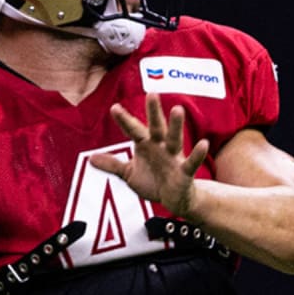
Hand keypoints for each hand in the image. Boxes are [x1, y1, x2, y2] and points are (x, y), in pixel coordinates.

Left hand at [89, 93, 209, 215]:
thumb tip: (90, 159)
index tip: (114, 108)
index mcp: (146, 145)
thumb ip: (112, 165)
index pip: (134, 130)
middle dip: (153, 112)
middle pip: (156, 127)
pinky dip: (197, 154)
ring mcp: (174, 158)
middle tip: (152, 94)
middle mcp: (161, 147)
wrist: (174, 200)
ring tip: (177, 109)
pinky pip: (192, 162)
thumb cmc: (153, 182)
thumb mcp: (129, 174)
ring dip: (176, 126)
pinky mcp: (185, 172)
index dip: (125, 120)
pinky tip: (203, 144)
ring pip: (175, 139)